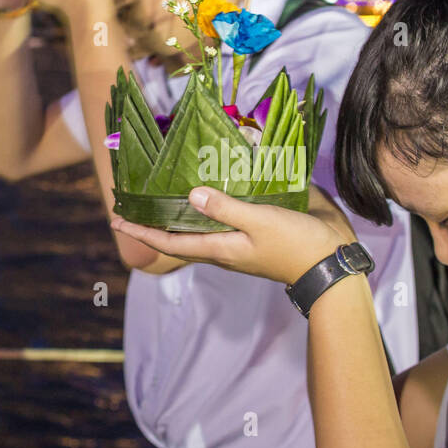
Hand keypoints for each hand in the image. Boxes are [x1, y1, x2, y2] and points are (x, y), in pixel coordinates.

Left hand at [110, 184, 358, 285]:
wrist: (332, 261)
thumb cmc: (295, 245)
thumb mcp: (259, 223)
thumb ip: (226, 208)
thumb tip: (189, 195)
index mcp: (220, 247)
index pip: (170, 242)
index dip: (142, 232)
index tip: (115, 219)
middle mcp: (225, 245)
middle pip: (181, 236)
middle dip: (156, 221)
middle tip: (133, 202)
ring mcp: (242, 239)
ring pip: (202, 227)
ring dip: (181, 212)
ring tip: (163, 192)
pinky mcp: (259, 229)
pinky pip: (224, 217)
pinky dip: (210, 204)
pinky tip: (210, 186)